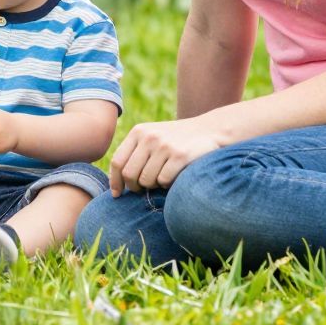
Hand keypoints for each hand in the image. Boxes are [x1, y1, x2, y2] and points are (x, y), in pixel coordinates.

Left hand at [108, 116, 226, 195]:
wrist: (209, 130)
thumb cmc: (176, 139)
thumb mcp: (152, 137)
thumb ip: (134, 152)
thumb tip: (115, 183)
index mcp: (138, 132)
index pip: (117, 161)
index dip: (115, 181)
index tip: (116, 194)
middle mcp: (149, 137)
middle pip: (130, 174)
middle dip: (135, 187)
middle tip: (143, 189)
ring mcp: (164, 146)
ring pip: (147, 180)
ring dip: (153, 185)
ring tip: (162, 177)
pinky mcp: (180, 155)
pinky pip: (164, 181)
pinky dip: (167, 184)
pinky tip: (174, 176)